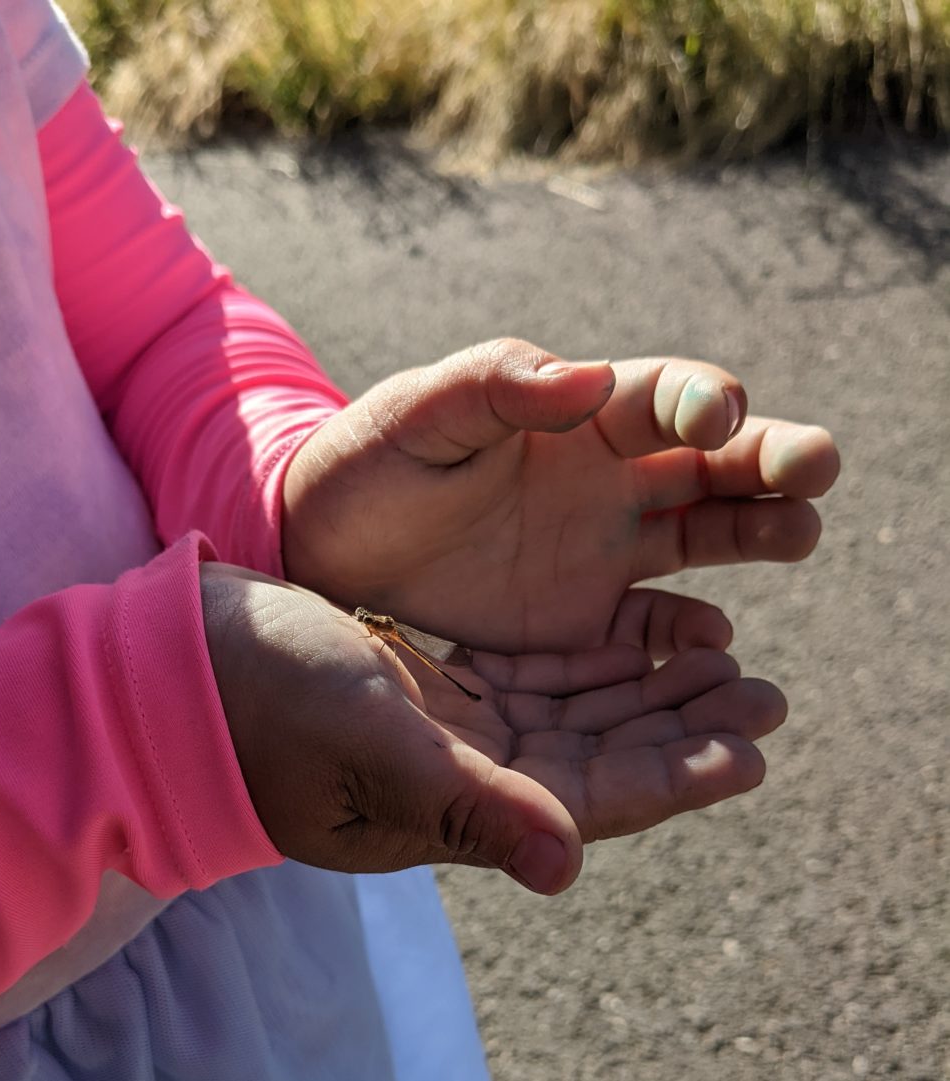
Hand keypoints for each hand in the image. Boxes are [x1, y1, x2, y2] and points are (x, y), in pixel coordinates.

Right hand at [201, 564, 785, 894]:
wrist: (172, 674)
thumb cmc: (261, 705)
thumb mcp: (371, 746)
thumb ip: (469, 805)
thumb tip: (570, 872)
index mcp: (454, 808)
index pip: (591, 803)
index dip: (675, 775)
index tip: (755, 747)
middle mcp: (462, 781)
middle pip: (598, 760)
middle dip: (680, 727)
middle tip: (765, 689)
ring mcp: (447, 737)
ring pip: (572, 717)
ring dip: (643, 690)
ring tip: (721, 652)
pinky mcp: (428, 692)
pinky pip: (530, 680)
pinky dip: (585, 661)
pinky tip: (635, 633)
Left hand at [282, 341, 840, 654]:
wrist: (324, 551)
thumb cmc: (368, 465)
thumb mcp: (417, 416)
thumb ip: (492, 387)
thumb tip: (586, 378)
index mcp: (580, 416)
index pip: (664, 397)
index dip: (699, 400)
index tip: (718, 414)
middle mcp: (612, 479)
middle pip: (715, 465)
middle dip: (771, 460)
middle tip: (816, 468)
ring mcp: (605, 553)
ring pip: (708, 537)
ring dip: (761, 532)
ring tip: (802, 533)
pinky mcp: (582, 623)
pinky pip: (652, 630)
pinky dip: (686, 636)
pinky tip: (715, 642)